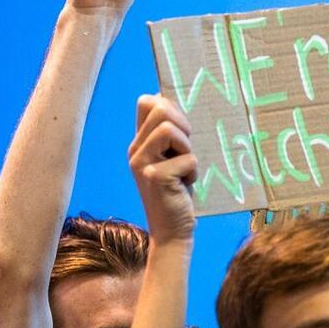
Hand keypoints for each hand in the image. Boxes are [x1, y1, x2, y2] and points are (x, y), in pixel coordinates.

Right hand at [129, 95, 196, 242]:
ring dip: (187, 148)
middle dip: (183, 125)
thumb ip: (166, 133)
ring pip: (170, 130)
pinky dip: (193, 171)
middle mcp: (135, 151)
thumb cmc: (176, 193)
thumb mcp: (170, 158)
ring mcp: (142, 163)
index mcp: (138, 143)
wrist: (172, 231)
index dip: (169, 108)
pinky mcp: (156, 177)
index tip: (179, 131)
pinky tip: (185, 185)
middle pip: (160, 109)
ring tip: (184, 168)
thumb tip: (160, 97)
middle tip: (185, 150)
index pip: (146, 103)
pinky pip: (188, 157)